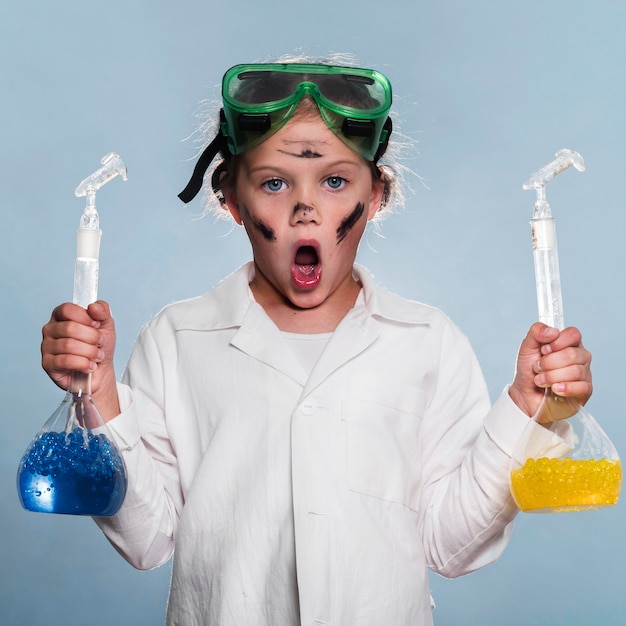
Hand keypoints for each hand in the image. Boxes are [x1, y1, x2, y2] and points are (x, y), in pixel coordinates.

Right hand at [41, 300, 119, 419]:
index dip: (86, 318)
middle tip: (99, 344)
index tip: (97, 325)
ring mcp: (46, 347)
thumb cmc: (100, 346)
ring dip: (91, 352)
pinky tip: (90, 366)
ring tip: (97, 356)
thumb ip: (103, 311)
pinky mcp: (47, 364)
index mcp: (61, 316)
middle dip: (92, 338)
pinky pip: (66, 361)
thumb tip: (93, 306)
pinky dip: (84, 364)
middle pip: (70, 328)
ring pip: (69, 345)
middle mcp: (50, 329)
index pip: (67, 309)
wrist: (101, 370)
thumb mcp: (106, 325)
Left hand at [508, 322, 591, 418]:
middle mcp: (580, 357)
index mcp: (569, 343)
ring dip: (551, 377)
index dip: (557, 342)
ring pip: (575, 371)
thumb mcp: (527, 347)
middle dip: (548, 363)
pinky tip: (554, 389)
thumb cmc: (530, 371)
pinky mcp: (585, 391)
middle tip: (538, 368)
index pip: (573, 334)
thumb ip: (536, 332)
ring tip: (541, 380)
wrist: (525, 395)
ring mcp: (584, 374)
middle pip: (572, 354)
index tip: (543, 350)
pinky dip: (564, 388)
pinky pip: (581, 387)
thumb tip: (552, 331)